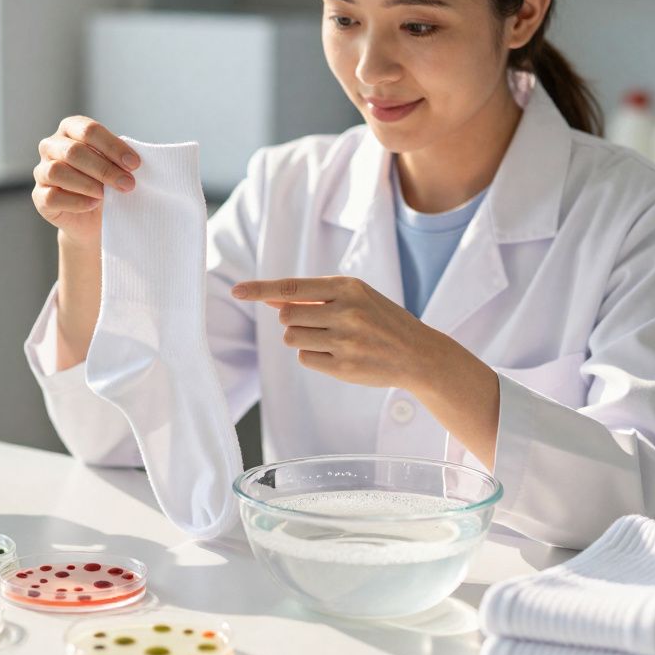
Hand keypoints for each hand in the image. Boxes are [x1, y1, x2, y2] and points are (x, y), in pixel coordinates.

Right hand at [32, 116, 140, 248]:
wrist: (94, 218)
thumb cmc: (106, 184)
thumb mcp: (115, 165)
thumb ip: (120, 158)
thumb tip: (132, 161)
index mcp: (70, 129)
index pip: (89, 130)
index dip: (113, 147)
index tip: (134, 164)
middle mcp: (51, 146)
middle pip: (73, 151)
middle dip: (104, 169)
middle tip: (127, 184)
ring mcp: (41, 171)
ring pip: (56, 171)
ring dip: (87, 184)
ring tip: (106, 194)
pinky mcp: (39, 197)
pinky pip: (52, 196)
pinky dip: (76, 201)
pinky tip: (93, 204)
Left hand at [231, 275, 501, 467]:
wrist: (418, 354)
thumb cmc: (381, 320)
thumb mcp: (354, 297)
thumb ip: (314, 297)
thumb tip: (273, 299)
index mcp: (347, 288)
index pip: (292, 287)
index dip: (260, 289)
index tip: (236, 291)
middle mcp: (345, 312)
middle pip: (287, 316)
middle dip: (293, 320)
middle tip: (318, 323)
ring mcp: (345, 341)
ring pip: (292, 339)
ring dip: (302, 339)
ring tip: (331, 339)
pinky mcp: (343, 367)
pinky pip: (305, 358)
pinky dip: (313, 356)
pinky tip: (337, 354)